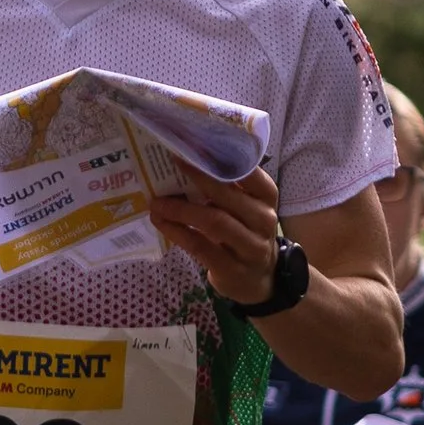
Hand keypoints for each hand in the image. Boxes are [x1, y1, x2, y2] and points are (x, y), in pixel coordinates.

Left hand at [148, 164, 288, 306]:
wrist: (258, 280)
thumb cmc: (245, 233)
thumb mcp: (245, 208)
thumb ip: (226, 189)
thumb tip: (185, 160)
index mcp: (266, 197)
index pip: (250, 172)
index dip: (223, 157)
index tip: (196, 144)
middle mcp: (263, 219)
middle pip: (227, 195)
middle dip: (196, 178)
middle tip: (170, 163)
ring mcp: (251, 247)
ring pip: (213, 221)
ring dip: (180, 209)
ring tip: (157, 201)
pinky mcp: (232, 269)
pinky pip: (200, 246)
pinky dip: (177, 231)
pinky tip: (161, 221)